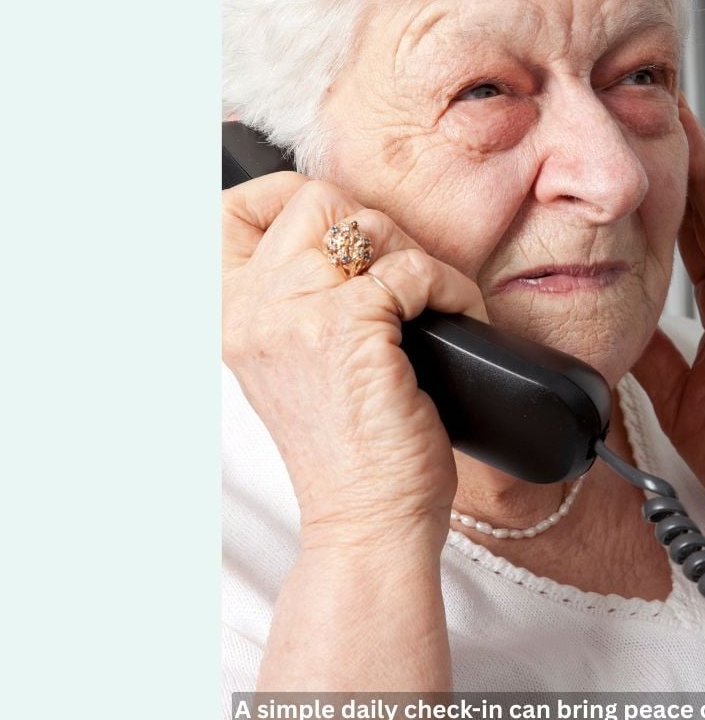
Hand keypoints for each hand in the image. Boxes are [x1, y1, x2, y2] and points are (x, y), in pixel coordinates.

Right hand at [222, 173, 488, 548]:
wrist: (367, 521)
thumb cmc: (348, 452)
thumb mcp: (299, 369)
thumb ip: (300, 304)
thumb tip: (354, 244)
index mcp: (232, 316)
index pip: (231, 212)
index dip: (287, 198)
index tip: (341, 230)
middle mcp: (250, 308)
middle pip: (314, 200)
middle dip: (374, 229)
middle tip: (405, 280)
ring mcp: (293, 314)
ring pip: (366, 225)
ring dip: (417, 257)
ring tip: (436, 303)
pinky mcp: (348, 328)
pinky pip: (413, 268)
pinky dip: (450, 287)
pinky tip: (458, 319)